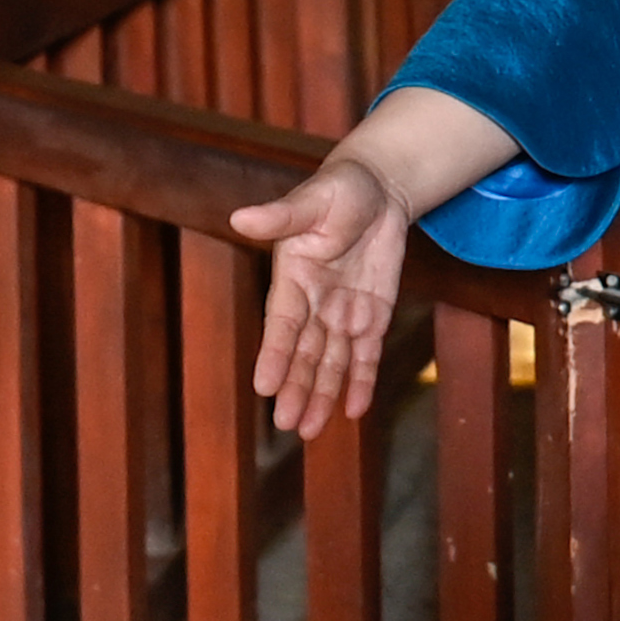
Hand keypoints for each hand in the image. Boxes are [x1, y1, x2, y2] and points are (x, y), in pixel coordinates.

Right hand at [232, 155, 412, 439]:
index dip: (274, 354)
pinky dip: (362, 380)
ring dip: (322, 394)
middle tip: (288, 425)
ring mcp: (343, 312)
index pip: (282, 323)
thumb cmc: (339, 189)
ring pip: (331, 361)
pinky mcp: (373, 316)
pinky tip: (355, 409)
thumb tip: (240, 217)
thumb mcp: (313, 199)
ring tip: (311, 431)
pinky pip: (367, 353)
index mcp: (293, 278)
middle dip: (297, 387)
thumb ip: (282, 216)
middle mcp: (314, 303)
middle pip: (304, 352)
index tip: (264, 386)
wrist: (379, 190)